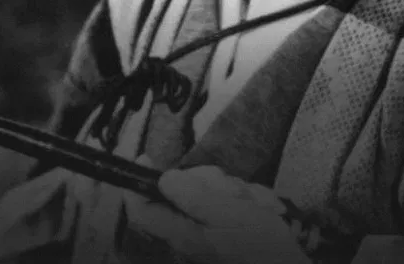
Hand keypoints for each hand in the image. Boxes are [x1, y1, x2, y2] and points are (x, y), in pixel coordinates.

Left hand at [123, 165, 311, 262]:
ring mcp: (211, 231)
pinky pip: (233, 202)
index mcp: (182, 233)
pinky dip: (251, 201)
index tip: (149, 157)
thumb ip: (194, 196)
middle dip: (212, 181)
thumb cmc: (260, 246)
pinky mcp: (229, 228)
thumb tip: (164, 179)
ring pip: (212, 192)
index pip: (142, 211)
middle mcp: (191, 233)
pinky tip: (265, 209)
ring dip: (238, 191)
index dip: (138, 184)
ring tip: (257, 205)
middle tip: (234, 190)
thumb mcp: (228, 214)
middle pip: (183, 192)